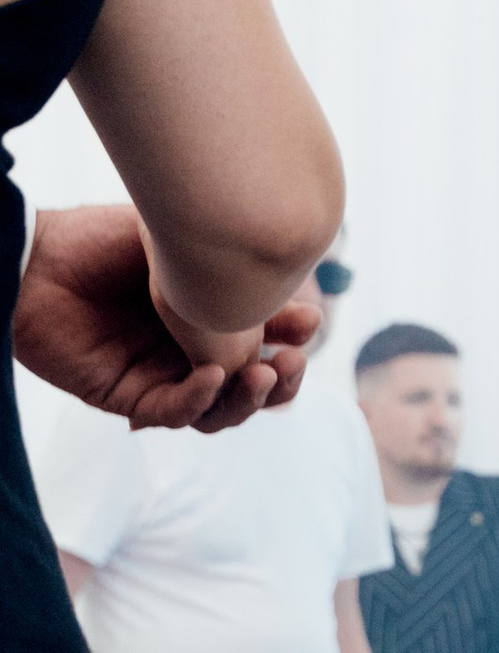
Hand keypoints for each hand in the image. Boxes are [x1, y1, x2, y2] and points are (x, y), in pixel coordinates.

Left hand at [15, 205, 320, 432]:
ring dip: (249, 399)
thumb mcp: (178, 249)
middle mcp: (188, 351)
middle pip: (251, 386)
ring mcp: (160, 376)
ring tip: (263, 374)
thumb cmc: (100, 240)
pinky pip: (175, 412)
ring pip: (220, 410)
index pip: (263, 341)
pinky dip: (199, 398)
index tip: (308, 320)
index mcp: (207, 317)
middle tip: (291, 361)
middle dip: (282, 381)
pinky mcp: (127, 397)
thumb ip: (226, 276)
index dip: (290, 338)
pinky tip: (212, 375)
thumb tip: (290, 297)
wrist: (35, 258)